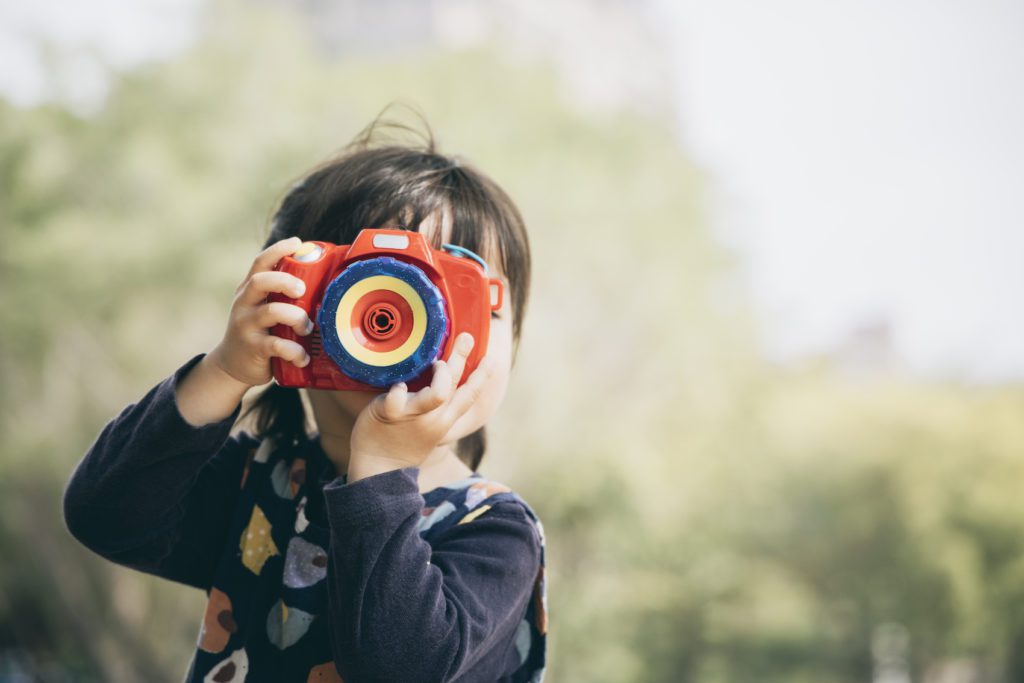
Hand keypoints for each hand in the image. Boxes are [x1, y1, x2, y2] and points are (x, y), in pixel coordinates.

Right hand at [206, 237, 314, 387]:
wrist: (232, 365)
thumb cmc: (258, 332)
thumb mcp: (262, 308)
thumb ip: (280, 296)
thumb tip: (320, 281)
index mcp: (249, 290)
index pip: (260, 262)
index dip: (278, 249)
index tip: (297, 243)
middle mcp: (244, 304)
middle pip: (260, 281)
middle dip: (285, 281)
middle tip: (302, 290)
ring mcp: (246, 326)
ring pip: (271, 312)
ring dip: (297, 318)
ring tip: (306, 328)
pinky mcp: (253, 348)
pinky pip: (277, 345)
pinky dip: (295, 351)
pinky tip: (303, 357)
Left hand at [348, 332, 495, 478]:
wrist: (379, 470)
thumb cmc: (402, 443)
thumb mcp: (428, 428)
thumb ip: (435, 407)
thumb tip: (440, 381)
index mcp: (445, 420)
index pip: (469, 396)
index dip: (482, 377)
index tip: (491, 359)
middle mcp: (435, 418)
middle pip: (457, 387)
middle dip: (463, 359)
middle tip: (467, 337)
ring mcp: (415, 417)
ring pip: (438, 393)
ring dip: (441, 373)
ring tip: (435, 362)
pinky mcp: (391, 414)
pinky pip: (397, 398)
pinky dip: (398, 389)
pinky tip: (397, 385)